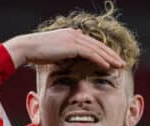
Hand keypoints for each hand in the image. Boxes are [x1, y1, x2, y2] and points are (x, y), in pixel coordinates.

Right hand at [3, 28, 124, 69]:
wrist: (27, 48)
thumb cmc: (37, 54)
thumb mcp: (54, 53)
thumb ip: (65, 54)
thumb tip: (71, 59)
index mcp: (71, 35)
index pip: (92, 44)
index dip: (103, 52)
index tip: (112, 60)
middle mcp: (75, 34)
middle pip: (98, 45)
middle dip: (111, 55)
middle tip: (121, 63)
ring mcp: (74, 38)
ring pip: (97, 49)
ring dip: (110, 58)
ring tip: (119, 66)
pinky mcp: (72, 45)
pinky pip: (91, 53)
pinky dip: (100, 60)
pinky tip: (108, 66)